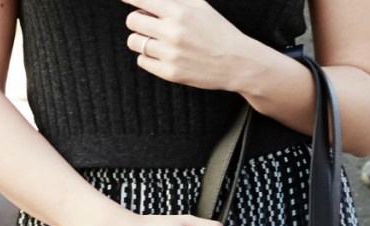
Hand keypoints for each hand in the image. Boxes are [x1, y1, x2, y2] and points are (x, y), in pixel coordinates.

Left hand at [122, 0, 256, 90]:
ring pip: (134, 42)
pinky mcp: (170, 73)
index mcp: (179, 11)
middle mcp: (172, 32)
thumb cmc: (218, 31)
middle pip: (132, 21)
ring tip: (157, 40)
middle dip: (138, 20)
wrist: (237, 63)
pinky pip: (142, 61)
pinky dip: (148, 57)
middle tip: (148, 23)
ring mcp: (170, 54)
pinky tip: (162, 55)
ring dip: (141, 39)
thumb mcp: (200, 6)